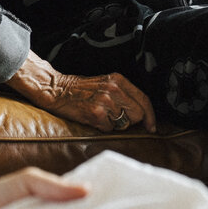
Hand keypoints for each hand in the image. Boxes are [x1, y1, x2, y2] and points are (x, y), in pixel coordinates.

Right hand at [7, 52, 157, 132]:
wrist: (56, 89)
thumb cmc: (81, 89)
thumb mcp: (105, 83)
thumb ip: (123, 94)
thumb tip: (142, 113)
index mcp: (118, 80)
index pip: (144, 99)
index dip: (150, 116)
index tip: (151, 126)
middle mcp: (114, 89)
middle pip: (138, 113)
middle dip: (130, 121)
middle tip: (116, 119)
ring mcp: (105, 101)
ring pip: (123, 123)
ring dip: (114, 124)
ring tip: (100, 115)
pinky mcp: (96, 113)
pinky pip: (109, 129)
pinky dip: (102, 127)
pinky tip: (92, 118)